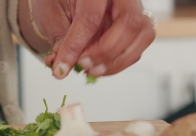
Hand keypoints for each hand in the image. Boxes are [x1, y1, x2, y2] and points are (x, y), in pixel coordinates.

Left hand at [25, 0, 155, 79]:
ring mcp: (135, 8)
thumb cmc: (62, 1)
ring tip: (91, 70)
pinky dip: (120, 63)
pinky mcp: (139, 24)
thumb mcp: (53, 13)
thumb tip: (63, 66)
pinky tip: (100, 66)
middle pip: (129, 23)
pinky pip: (138, 46)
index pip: (92, 16)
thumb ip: (61, 38)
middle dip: (104, 52)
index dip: (76, 45)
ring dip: (116, 61)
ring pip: (142, 35)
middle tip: (83, 65)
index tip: (62, 65)